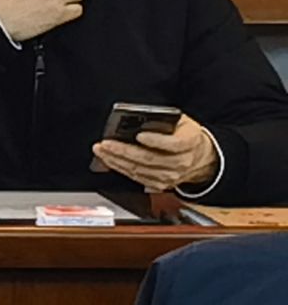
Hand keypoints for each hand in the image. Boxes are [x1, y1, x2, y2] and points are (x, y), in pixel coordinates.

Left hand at [92, 115, 219, 192]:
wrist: (202, 158)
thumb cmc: (187, 136)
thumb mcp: (182, 122)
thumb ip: (164, 120)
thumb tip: (140, 119)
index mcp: (190, 143)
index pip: (173, 144)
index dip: (156, 141)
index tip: (139, 135)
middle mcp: (181, 162)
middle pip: (150, 159)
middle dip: (124, 151)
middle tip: (106, 144)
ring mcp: (170, 176)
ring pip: (140, 170)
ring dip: (117, 161)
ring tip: (102, 151)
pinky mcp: (160, 185)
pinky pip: (136, 178)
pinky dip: (120, 169)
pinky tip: (109, 161)